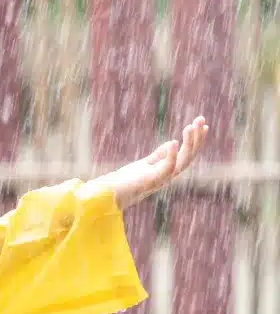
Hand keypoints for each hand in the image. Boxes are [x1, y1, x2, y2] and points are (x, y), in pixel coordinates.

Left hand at [89, 116, 208, 209]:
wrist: (111, 194)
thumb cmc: (127, 181)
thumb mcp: (145, 164)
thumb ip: (159, 155)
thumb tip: (173, 142)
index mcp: (168, 170)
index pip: (188, 153)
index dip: (196, 140)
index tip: (203, 124)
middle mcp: (169, 175)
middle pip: (190, 156)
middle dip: (197, 138)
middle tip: (201, 119)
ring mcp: (162, 179)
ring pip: (183, 161)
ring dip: (189, 144)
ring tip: (190, 127)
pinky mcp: (152, 181)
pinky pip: (167, 168)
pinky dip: (171, 155)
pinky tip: (173, 142)